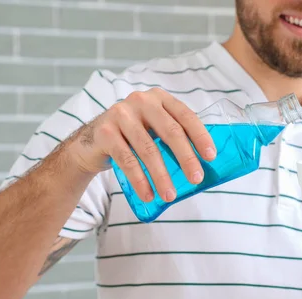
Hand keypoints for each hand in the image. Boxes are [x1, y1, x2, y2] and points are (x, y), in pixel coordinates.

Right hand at [68, 88, 215, 202]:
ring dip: (161, 176)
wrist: (91, 143)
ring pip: (148, 149)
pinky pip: (127, 160)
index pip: (185, 115)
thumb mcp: (154, 129)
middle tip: (196, 179)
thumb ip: (174, 136)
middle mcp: (141, 101)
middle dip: (186, 158)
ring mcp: (121, 114)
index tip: (211, 157)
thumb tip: (203, 164)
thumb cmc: (132, 138)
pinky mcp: (105, 132)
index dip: (200, 136)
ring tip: (169, 196)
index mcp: (160, 98)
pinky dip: (139, 180)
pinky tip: (147, 195)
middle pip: (170, 131)